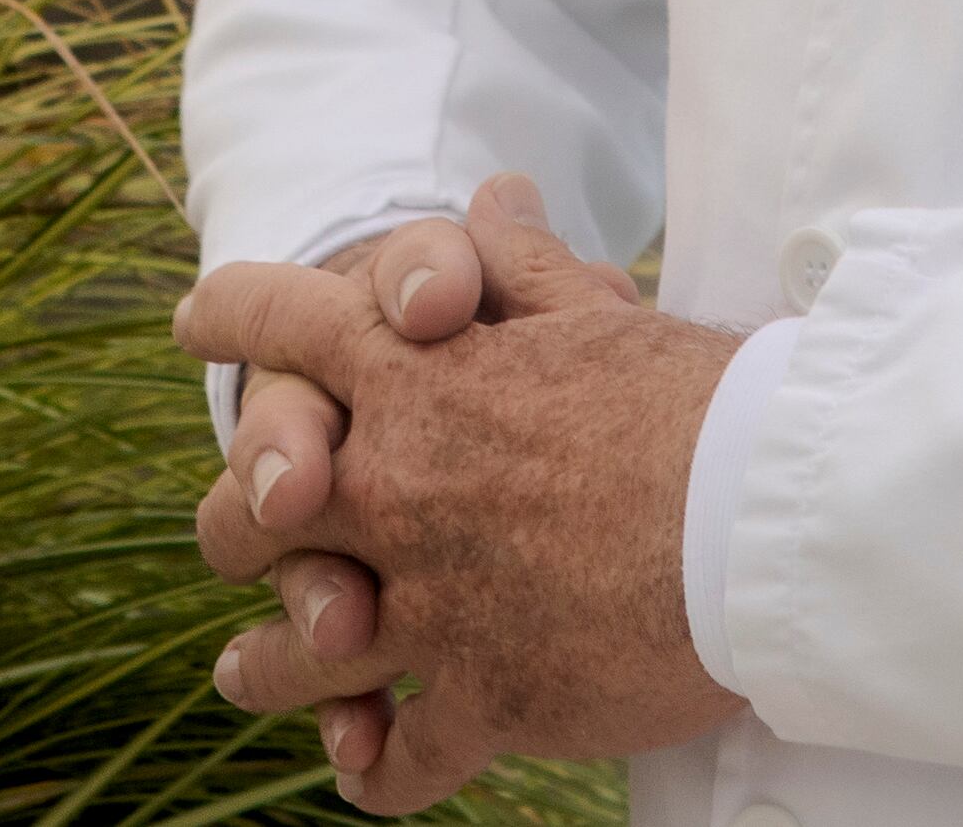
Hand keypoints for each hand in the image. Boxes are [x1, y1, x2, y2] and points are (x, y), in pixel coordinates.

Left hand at [179, 175, 742, 811]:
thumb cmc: (692, 402)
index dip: (236, 315)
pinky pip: (405, 752)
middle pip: (258, 509)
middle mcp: (399, 490)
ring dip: (271, 667)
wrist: (765, 520)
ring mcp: (434, 604)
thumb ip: (521, 261)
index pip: (289, 326)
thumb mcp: (596, 313)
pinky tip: (364, 770)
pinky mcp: (489, 698)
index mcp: (417, 379)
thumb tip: (491, 193)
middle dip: (239, 517)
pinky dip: (378, 768)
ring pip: (305, 651)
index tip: (197, 318)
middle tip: (243, 527)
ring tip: (248, 676)